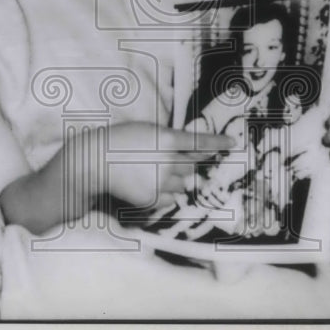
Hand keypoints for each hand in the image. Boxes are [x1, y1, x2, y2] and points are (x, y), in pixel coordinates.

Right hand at [104, 122, 232, 208]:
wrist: (95, 161)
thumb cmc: (120, 140)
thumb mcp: (147, 130)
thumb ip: (169, 139)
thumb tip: (187, 151)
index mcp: (167, 139)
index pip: (200, 142)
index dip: (218, 142)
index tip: (234, 143)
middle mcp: (168, 161)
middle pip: (192, 165)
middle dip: (189, 164)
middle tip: (173, 161)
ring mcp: (161, 182)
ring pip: (182, 184)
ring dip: (176, 179)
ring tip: (153, 172)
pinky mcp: (153, 198)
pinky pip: (170, 199)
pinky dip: (165, 194)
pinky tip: (148, 184)